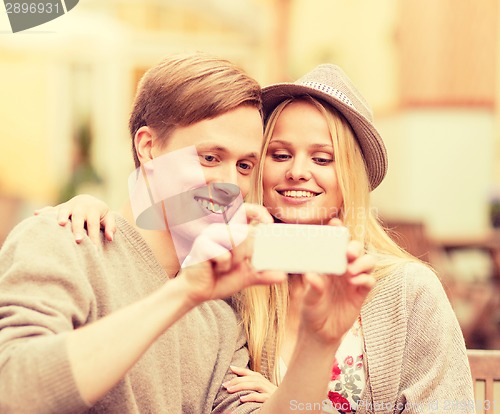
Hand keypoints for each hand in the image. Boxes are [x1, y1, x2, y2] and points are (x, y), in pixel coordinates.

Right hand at [34, 194, 115, 245]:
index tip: (94, 249)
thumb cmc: (99, 214)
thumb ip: (111, 227)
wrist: (88, 200)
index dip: (94, 236)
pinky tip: (37, 215)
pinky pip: (51, 209)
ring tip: (60, 224)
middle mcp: (80, 206)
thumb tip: (110, 238)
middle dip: (78, 229)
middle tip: (78, 240)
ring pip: (64, 210)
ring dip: (61, 217)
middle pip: (79, 218)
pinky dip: (44, 211)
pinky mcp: (60, 208)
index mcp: (92, 209)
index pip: (93, 224)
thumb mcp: (108, 217)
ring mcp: (69, 206)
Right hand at [177, 204, 285, 304]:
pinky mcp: (202, 244)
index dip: (259, 212)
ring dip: (235, 260)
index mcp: (232, 231)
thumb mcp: (246, 276)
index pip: (246, 211)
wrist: (197, 292)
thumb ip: (263, 274)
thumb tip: (283, 276)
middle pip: (247, 232)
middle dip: (248, 253)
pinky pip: (224, 254)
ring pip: (237, 240)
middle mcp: (222, 228)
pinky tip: (214, 268)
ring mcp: (210, 235)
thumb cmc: (220, 279)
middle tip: (238, 264)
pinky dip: (223, 266)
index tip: (269, 223)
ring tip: (225, 266)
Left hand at [222, 365, 276, 402]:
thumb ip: (250, 383)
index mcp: (261, 379)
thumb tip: (235, 381)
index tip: (230, 368)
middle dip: (236, 380)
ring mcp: (268, 390)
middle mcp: (264, 382)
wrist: (286, 402)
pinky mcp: (270, 399)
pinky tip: (241, 399)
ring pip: (253, 385)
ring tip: (229, 390)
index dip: (240, 369)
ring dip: (240, 387)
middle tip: (225, 385)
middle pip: (249, 378)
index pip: (249, 372)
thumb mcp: (260, 388)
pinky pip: (259, 397)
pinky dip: (250, 397)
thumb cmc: (269, 396)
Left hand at [298, 220, 374, 344]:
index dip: (337, 230)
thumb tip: (310, 275)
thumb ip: (312, 288)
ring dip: (363, 262)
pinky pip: (370, 280)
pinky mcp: (361, 293)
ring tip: (351, 272)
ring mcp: (353, 279)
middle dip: (354, 247)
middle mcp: (343, 268)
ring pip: (368, 261)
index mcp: (328, 263)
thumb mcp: (308, 299)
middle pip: (355, 248)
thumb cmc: (311, 310)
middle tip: (349, 253)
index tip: (335, 223)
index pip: (334, 242)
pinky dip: (366, 278)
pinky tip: (356, 282)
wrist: (321, 332)